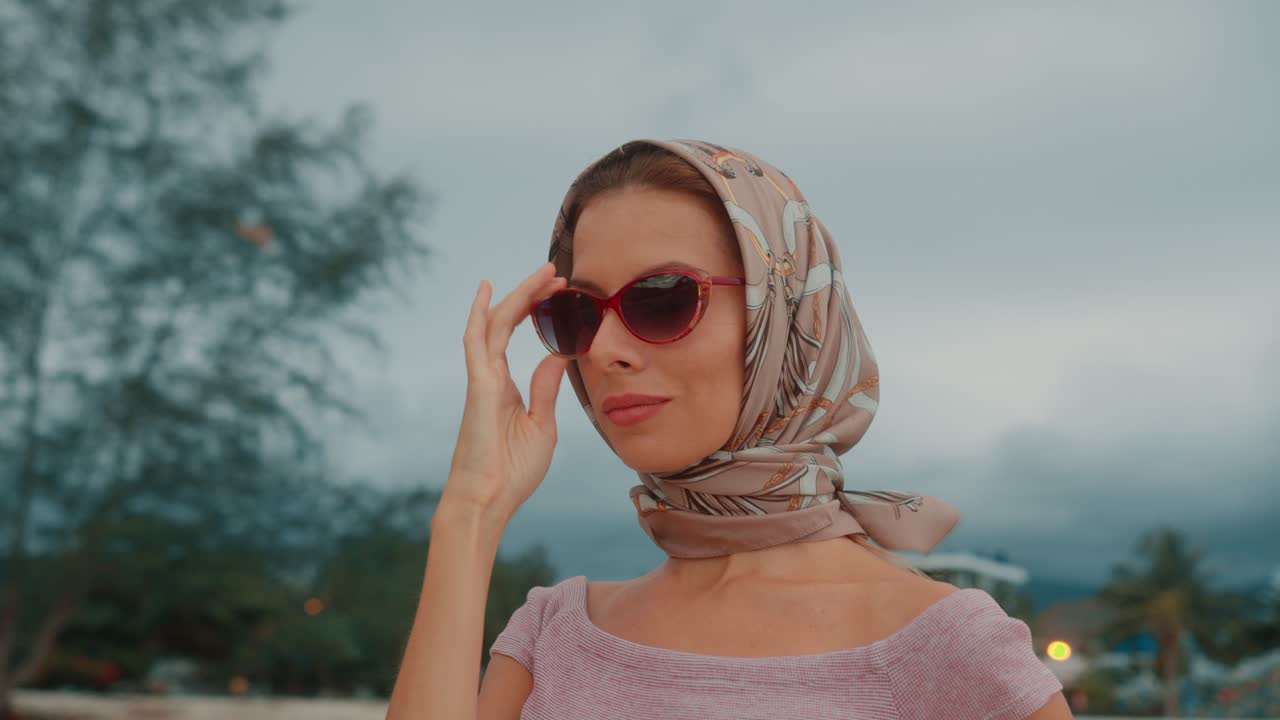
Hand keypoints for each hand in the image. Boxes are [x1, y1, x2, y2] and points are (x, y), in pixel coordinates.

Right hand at [442, 262, 570, 520]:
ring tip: (544, 272)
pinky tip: (486, 291)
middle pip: (508, 322)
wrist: (489, 501)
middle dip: (531, 294)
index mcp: (506, 388)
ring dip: (518, 296)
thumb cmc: (512, 473)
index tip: (560, 293)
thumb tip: (558, 355)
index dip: (538, 311)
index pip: (520, 337)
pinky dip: (479, 315)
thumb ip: (547, 389)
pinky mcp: (478, 387)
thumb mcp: (542, 427)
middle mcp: (491, 377)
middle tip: (557, 272)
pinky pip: (476, 343)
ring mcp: (482, 380)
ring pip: (497, 324)